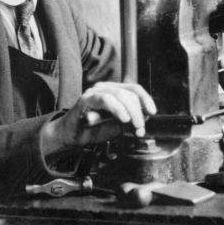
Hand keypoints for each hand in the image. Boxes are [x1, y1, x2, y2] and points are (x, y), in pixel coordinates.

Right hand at [42, 82, 156, 157]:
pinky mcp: (86, 99)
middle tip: (141, 127)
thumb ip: (130, 122)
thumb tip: (145, 118)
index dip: (145, 99)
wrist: (70, 136)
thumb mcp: (116, 127)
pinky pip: (105, 99)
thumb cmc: (92, 130)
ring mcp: (95, 92)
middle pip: (129, 93)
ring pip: (120, 95)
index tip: (152, 112)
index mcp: (113, 91)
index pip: (134, 89)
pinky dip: (117, 108)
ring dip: (131, 111)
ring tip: (134, 124)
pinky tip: (123, 118)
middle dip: (139, 111)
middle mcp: (104, 88)